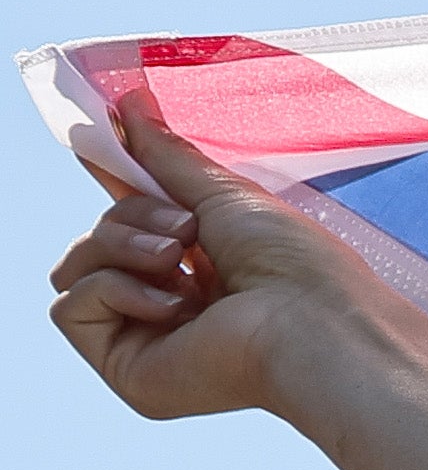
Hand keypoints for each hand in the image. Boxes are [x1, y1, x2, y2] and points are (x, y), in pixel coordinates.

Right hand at [45, 99, 400, 424]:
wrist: (314, 320)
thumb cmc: (295, 262)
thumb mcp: (224, 193)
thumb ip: (168, 156)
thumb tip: (130, 99)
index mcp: (204, 268)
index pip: (134, 223)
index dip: (120, 186)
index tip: (106, 140)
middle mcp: (173, 306)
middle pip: (97, 236)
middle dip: (132, 215)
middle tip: (187, 229)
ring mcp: (149, 340)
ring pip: (75, 267)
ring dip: (121, 246)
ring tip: (181, 261)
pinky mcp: (128, 370)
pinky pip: (70, 307)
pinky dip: (114, 289)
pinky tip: (176, 306)